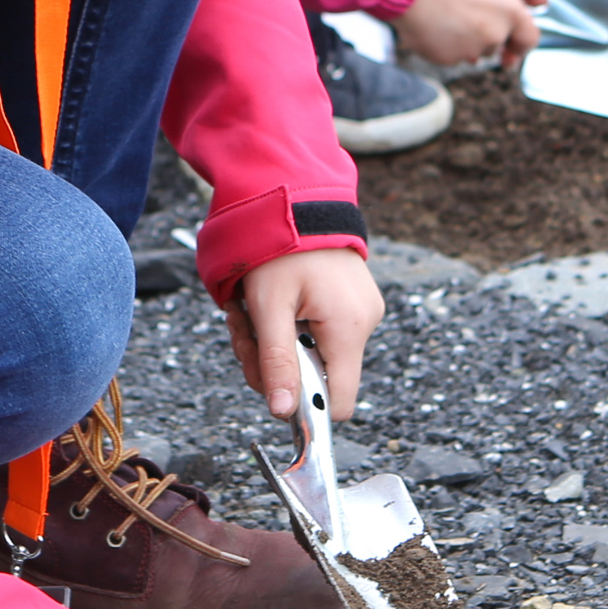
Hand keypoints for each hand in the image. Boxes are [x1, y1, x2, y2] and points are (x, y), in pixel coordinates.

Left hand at [227, 245, 378, 422]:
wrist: (297, 197)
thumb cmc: (282, 245)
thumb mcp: (268, 307)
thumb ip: (276, 362)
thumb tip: (282, 411)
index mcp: (349, 328)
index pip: (339, 402)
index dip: (303, 405)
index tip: (269, 386)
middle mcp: (364, 323)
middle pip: (317, 377)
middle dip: (272, 362)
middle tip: (243, 332)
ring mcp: (361, 311)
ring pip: (312, 355)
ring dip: (274, 343)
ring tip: (249, 311)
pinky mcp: (352, 302)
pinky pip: (318, 332)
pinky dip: (289, 326)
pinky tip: (270, 304)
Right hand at [393, 0, 540, 68]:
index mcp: (509, 11)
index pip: (529, 38)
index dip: (523, 40)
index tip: (515, 42)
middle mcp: (494, 35)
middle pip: (499, 43)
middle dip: (490, 32)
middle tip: (469, 11)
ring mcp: (469, 50)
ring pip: (476, 51)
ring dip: (469, 39)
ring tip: (449, 13)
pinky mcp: (446, 59)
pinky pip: (453, 55)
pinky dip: (449, 44)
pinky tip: (436, 23)